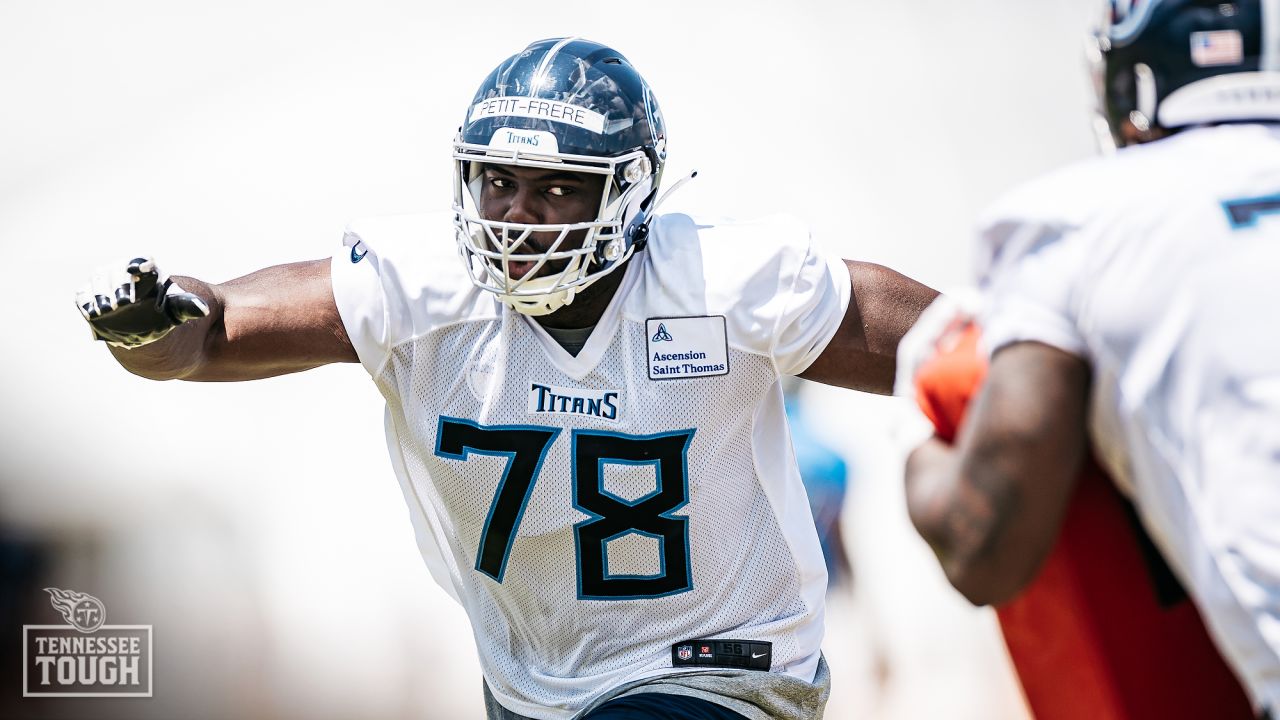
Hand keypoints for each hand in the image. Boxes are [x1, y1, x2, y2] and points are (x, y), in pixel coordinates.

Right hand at [75, 257, 209, 347]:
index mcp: (146, 269)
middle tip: (124, 302)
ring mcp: (104, 281)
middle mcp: (121, 270)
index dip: (140, 265)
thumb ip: (188, 306)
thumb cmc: (163, 307)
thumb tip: (203, 309)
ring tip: (106, 310)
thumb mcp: (178, 308)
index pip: (142, 263)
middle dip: (118, 285)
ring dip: (100, 294)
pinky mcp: (90, 294)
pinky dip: (86, 302)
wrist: (144, 318)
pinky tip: (91, 313)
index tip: (138, 270)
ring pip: (98, 281)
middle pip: (116, 272)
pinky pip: (84, 295)